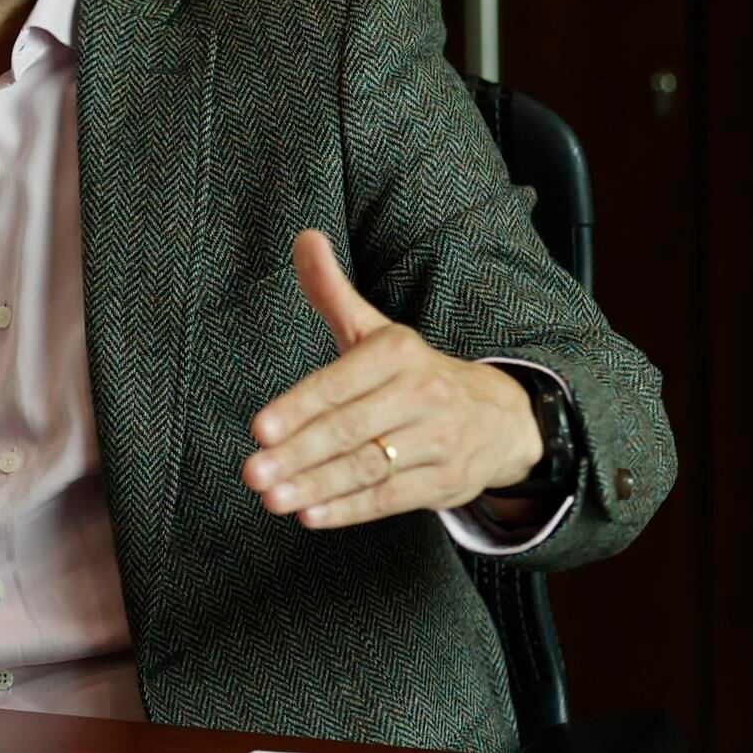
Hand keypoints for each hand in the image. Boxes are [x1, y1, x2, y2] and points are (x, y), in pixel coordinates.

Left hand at [240, 230, 545, 528]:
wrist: (499, 417)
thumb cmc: (413, 374)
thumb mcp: (376, 331)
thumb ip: (332, 292)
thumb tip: (303, 237)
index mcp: (400, 352)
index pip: (340, 383)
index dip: (299, 407)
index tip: (260, 428)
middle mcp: (423, 394)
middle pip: (350, 429)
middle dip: (298, 453)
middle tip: (253, 472)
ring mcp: (438, 441)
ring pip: (367, 467)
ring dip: (316, 486)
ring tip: (271, 498)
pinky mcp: (445, 482)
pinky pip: (390, 498)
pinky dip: (349, 509)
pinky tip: (311, 514)